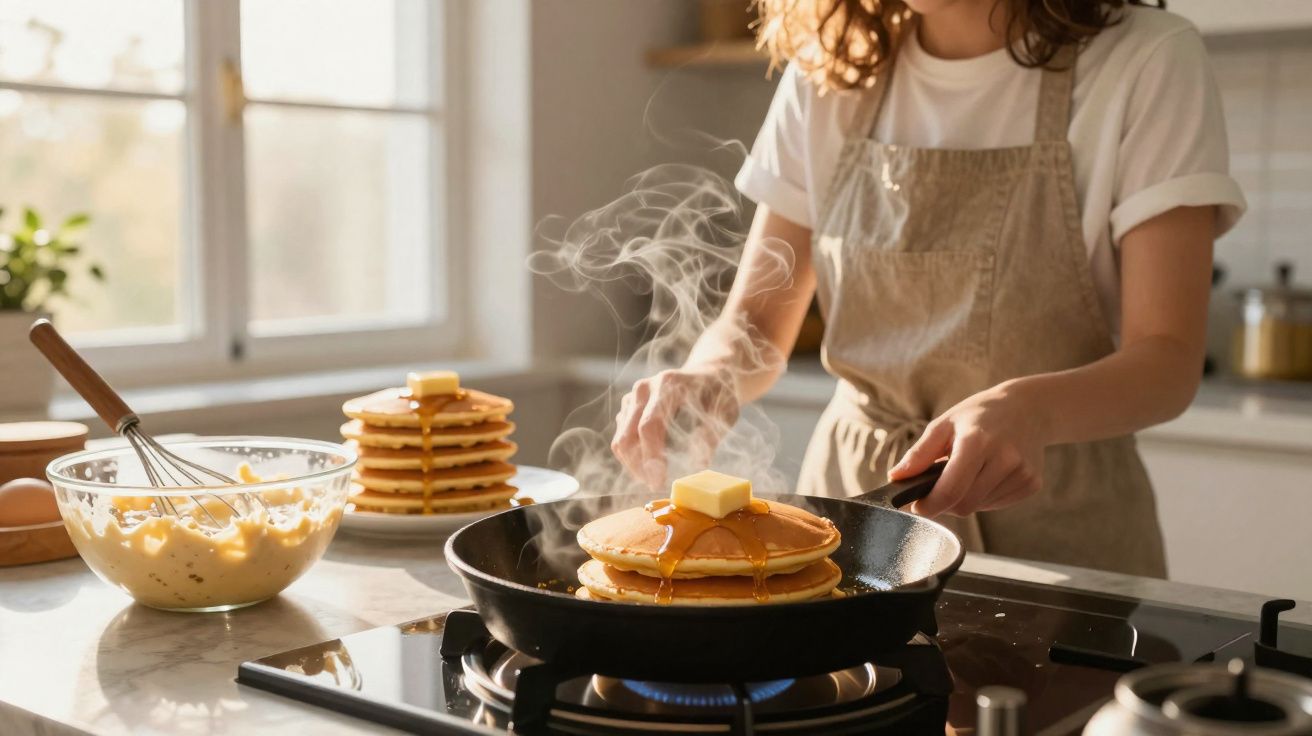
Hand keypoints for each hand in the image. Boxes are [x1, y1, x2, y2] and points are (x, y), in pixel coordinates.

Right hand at [611, 367, 738, 489]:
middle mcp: (644, 389)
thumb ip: (710, 435)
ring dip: (634, 465)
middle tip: (656, 485)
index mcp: (667, 385)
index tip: (659, 481)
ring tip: (655, 478)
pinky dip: (632, 457)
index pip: (649, 425)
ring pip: (621, 440)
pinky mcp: (628, 407)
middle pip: (628, 435)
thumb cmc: (718, 395)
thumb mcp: (725, 412)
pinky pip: (621, 438)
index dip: (651, 456)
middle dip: (639, 466)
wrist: (707, 375)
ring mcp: (633, 397)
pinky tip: (651, 465)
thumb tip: (699, 463)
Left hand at [887, 382, 1045, 516]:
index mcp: (977, 442)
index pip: (950, 491)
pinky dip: (985, 497)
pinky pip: (997, 504)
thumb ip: (919, 453)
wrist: (1028, 408)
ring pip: (980, 507)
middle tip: (939, 486)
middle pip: (964, 505)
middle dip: (946, 502)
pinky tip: (987, 474)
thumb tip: (895, 477)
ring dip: (966, 498)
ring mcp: (1022, 473)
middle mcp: (1004, 459)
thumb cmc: (978, 415)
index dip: (929, 505)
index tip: (917, 506)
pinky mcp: (1032, 483)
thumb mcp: (944, 424)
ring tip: (969, 472)